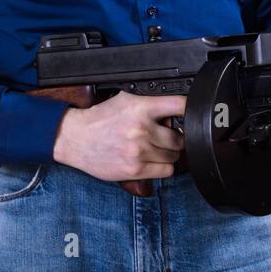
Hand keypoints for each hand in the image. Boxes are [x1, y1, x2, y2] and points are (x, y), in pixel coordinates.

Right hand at [52, 91, 185, 181]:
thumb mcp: (126, 100)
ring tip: (157, 148)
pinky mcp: (135, 170)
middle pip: (179, 138)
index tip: (194, 114)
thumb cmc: (100, 119)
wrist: (76, 138)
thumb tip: (175, 111)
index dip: (190, 109)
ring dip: (169, 153)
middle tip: (169, 136)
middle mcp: (141, 129)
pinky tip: (153, 160)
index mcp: (140, 107)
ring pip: (173, 156)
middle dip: (176, 138)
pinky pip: (165, 171)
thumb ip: (151, 104)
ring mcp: (138, 151)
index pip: (179, 105)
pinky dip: (163, 166)